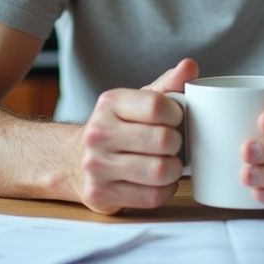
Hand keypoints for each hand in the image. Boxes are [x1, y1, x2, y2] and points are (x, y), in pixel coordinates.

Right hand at [70, 59, 197, 214]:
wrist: (74, 159)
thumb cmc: (117, 127)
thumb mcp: (138, 101)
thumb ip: (168, 84)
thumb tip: (190, 66)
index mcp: (109, 103)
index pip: (157, 106)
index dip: (176, 114)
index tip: (174, 118)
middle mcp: (98, 133)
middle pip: (163, 140)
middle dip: (177, 144)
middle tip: (172, 144)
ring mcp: (96, 166)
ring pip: (159, 171)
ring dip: (173, 169)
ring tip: (167, 163)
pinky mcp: (100, 195)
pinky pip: (151, 197)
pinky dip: (164, 190)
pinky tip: (158, 182)